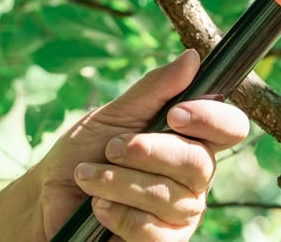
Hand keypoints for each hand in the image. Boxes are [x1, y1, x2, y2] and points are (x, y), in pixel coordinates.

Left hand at [34, 50, 249, 240]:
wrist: (49, 195)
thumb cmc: (86, 149)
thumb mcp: (116, 113)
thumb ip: (155, 89)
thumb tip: (192, 58)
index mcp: (192, 137)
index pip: (230, 127)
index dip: (211, 118)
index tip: (174, 114)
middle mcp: (196, 175)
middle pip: (200, 163)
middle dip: (148, 152)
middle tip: (112, 148)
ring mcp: (183, 211)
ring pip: (170, 197)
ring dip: (120, 182)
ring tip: (89, 175)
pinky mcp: (165, 241)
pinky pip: (154, 231)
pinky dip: (118, 213)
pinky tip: (99, 207)